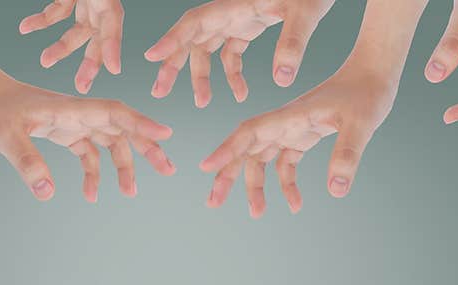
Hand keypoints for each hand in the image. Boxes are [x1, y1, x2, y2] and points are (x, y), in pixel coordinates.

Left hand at [0, 73, 174, 200]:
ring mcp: (72, 123)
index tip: (164, 135)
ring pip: (109, 141)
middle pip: (121, 127)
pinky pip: (88, 152)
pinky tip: (90, 194)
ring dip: (123, 165)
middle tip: (168, 169)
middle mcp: (77, 114)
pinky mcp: (63, 132)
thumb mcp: (5, 136)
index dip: (141, 123)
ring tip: (129, 192)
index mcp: (71, 109)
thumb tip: (48, 192)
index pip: (114, 112)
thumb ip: (27, 162)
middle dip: (146, 147)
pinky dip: (93, 172)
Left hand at [20, 0, 124, 93]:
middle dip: (89, 65)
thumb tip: (104, 33)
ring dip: (60, 50)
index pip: (112, 32)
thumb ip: (105, 13)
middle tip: (82, 87)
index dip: (113, 50)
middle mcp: (99, 9)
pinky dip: (39, 23)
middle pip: (96, 42)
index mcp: (109, 5)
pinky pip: (54, 14)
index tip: (114, 70)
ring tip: (45, 62)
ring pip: (74, 34)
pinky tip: (24, 29)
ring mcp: (84, 4)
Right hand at [145, 0, 334, 105]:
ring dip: (202, 76)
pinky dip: (232, 75)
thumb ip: (292, 44)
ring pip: (207, 49)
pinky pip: (231, 54)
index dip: (171, 40)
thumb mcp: (306, 12)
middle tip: (159, 92)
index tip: (151, 57)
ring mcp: (238, 19)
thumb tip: (281, 80)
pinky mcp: (250, 27)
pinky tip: (241, 94)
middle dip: (173, 65)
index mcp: (234, 5)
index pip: (194, 22)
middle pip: (191, 38)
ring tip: (203, 103)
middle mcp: (230, 12)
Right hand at [200, 62, 397, 216]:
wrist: (374, 75)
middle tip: (213, 202)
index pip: (249, 132)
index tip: (207, 168)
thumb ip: (347, 154)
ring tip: (256, 213)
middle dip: (227, 174)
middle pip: (246, 149)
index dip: (226, 150)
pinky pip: (285, 165)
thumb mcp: (361, 124)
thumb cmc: (366, 93)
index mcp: (289, 115)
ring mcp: (290, 131)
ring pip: (261, 160)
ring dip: (255, 186)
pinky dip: (286, 185)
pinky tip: (296, 205)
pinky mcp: (301, 137)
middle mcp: (283, 123)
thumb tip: (336, 191)